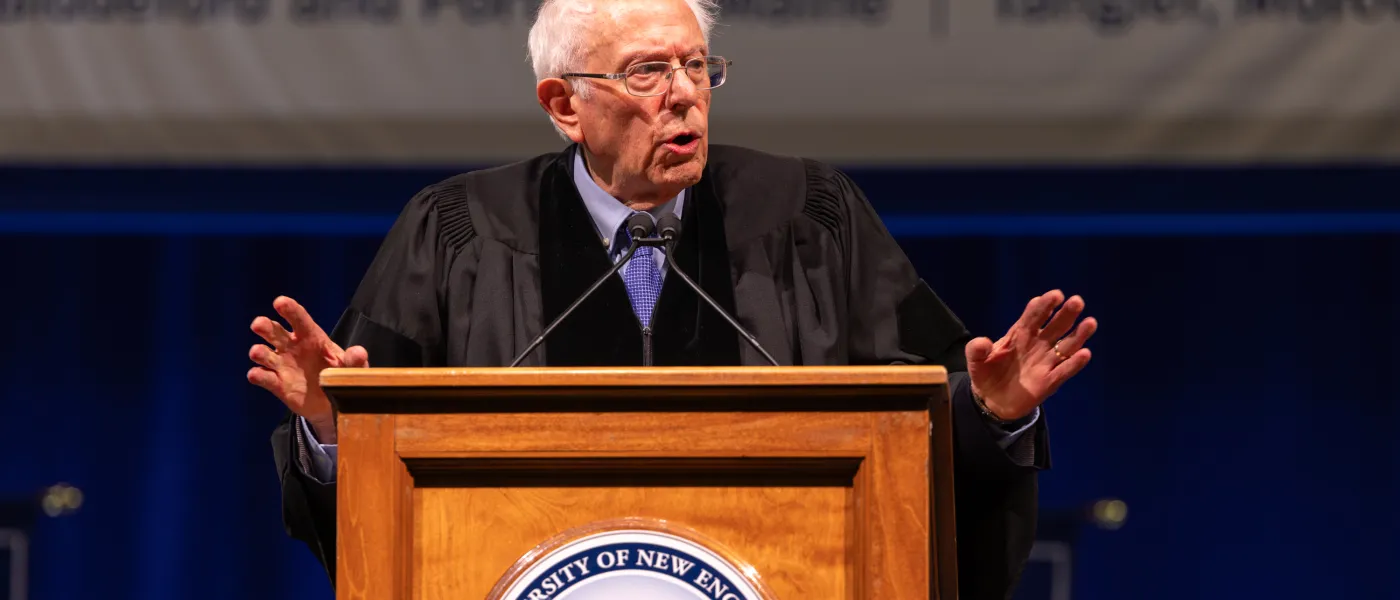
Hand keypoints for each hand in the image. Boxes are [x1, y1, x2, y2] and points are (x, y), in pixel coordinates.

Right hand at [247, 296, 368, 443]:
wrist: (334, 405)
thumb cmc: (342, 377)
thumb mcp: (354, 369)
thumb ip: (356, 361)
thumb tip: (359, 352)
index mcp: (312, 338)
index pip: (299, 320)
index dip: (290, 310)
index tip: (280, 302)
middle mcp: (293, 348)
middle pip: (274, 332)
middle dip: (264, 326)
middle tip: (258, 324)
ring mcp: (282, 365)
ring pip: (263, 353)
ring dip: (258, 352)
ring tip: (259, 352)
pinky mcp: (277, 384)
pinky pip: (262, 377)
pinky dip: (257, 375)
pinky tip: (258, 375)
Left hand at [965, 290, 1095, 420]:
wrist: (990, 399)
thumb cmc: (986, 372)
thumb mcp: (975, 360)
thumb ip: (976, 349)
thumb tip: (983, 342)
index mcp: (1020, 334)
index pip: (1034, 316)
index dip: (1044, 305)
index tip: (1055, 296)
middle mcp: (1037, 344)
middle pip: (1055, 326)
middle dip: (1066, 314)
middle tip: (1077, 302)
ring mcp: (1045, 362)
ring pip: (1066, 346)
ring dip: (1079, 335)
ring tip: (1090, 322)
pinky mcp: (1049, 381)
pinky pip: (1064, 370)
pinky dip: (1074, 363)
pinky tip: (1084, 353)